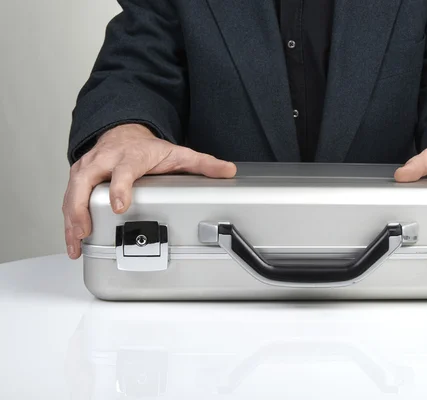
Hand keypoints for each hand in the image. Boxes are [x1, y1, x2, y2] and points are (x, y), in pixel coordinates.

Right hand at [63, 124, 236, 258]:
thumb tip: (228, 170)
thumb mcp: (178, 154)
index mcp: (131, 156)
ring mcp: (88, 168)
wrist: (124, 134)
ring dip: (71, 218)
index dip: (119, 187)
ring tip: (75, 242)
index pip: (122, 171)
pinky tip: (72, 240)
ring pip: (72, 192)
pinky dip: (68, 220)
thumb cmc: (148, 149)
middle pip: (86, 181)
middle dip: (82, 207)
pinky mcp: (78, 178)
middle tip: (84, 231)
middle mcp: (105, 160)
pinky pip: (69, 199)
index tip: (118, 204)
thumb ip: (203, 164)